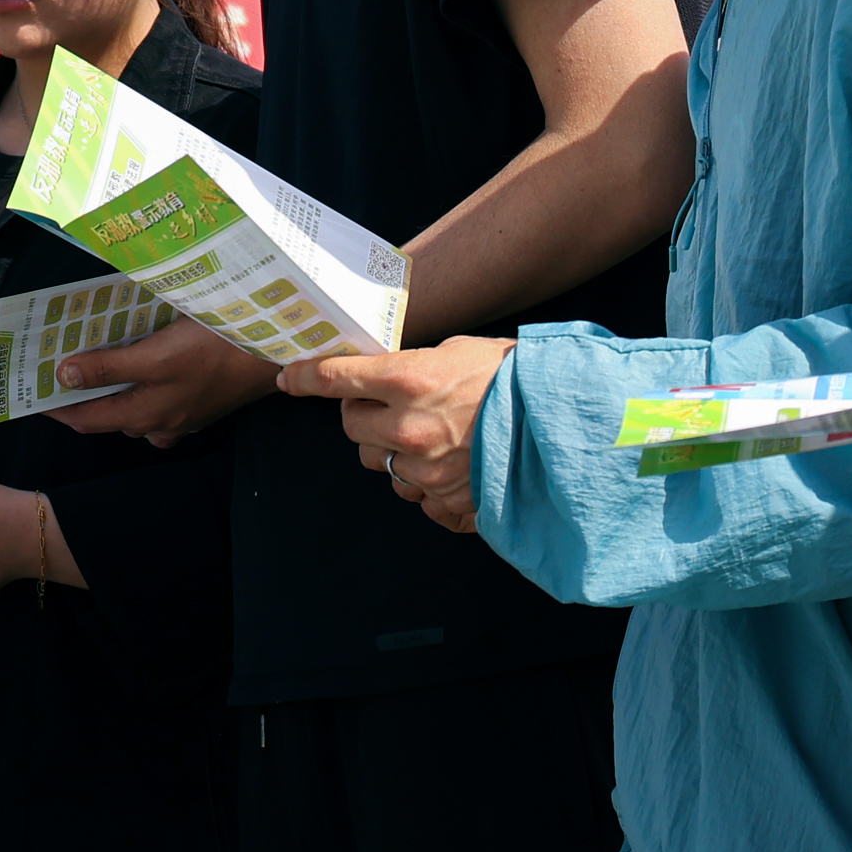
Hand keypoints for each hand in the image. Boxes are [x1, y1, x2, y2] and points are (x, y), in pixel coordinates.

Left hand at [51, 314, 273, 444]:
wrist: (276, 352)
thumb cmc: (215, 349)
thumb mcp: (156, 356)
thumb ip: (109, 368)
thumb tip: (63, 376)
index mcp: (144, 416)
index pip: (85, 419)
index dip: (54, 407)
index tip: (28, 394)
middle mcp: (161, 425)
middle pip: (109, 415)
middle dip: (82, 395)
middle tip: (58, 368)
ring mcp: (184, 417)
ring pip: (136, 409)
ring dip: (115, 390)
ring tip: (96, 361)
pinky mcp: (201, 403)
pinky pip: (161, 399)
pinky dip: (145, 386)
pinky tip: (147, 364)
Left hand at [280, 334, 508, 536]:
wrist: (563, 421)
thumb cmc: (512, 376)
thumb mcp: (457, 352)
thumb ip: (410, 367)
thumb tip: (376, 378)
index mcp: (409, 380)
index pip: (334, 379)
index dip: (304, 377)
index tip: (288, 378)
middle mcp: (409, 427)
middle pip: (350, 426)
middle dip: (362, 414)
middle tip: (391, 402)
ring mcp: (425, 468)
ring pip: (376, 461)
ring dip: (390, 447)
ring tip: (429, 432)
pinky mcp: (445, 498)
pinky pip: (411, 491)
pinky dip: (422, 478)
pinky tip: (449, 460)